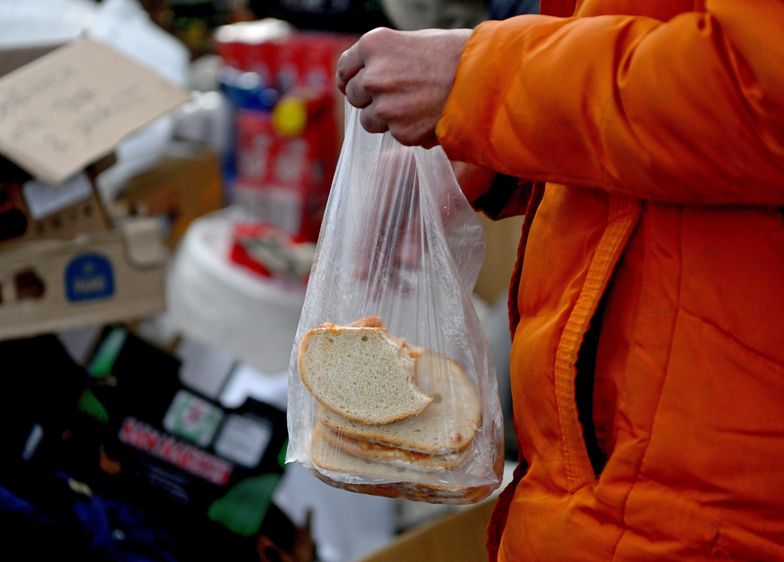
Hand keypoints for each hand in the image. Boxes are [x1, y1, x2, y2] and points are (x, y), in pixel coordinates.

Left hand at [336, 27, 471, 147]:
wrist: (485, 80)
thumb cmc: (455, 55)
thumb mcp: (413, 41)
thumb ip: (385, 58)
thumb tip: (365, 77)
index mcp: (374, 45)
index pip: (344, 67)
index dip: (351, 77)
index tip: (356, 85)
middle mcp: (373, 76)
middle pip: (355, 95)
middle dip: (371, 97)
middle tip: (397, 94)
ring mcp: (385, 106)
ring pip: (369, 120)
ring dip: (385, 118)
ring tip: (415, 106)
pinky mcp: (400, 131)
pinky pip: (394, 134)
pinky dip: (407, 130)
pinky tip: (428, 116)